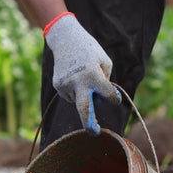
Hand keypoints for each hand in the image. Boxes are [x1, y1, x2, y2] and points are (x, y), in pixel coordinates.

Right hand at [43, 13, 119, 131]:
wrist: (66, 39)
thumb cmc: (90, 51)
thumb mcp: (104, 62)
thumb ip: (105, 82)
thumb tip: (99, 100)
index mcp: (93, 74)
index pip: (106, 93)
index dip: (113, 98)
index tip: (115, 99)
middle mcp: (78, 81)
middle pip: (84, 109)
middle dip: (90, 123)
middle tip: (95, 133)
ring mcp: (66, 84)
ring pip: (79, 100)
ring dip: (85, 95)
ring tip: (83, 76)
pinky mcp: (58, 85)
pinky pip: (70, 96)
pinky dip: (76, 91)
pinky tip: (75, 77)